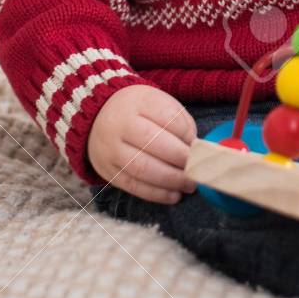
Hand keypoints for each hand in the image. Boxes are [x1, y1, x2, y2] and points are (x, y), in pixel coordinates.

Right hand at [87, 84, 197, 202]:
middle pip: (153, 143)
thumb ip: (179, 122)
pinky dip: (156, 194)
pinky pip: (132, 186)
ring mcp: (110, 149)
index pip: (166, 116)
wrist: (99, 118)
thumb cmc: (140, 112)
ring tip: (189, 184)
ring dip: (170, 180)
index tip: (199, 145)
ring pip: (142, 168)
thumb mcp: (159, 104)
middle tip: (198, 168)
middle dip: (181, 159)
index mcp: (138, 101)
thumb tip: (196, 149)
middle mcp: (120, 124)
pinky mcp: (107, 171)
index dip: (186, 134)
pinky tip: (174, 196)